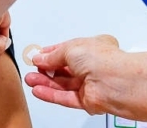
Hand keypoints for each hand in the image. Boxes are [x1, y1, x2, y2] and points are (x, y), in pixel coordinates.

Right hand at [24, 35, 146, 125]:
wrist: (116, 83)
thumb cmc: (104, 60)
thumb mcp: (70, 48)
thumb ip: (52, 55)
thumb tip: (40, 57)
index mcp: (92, 47)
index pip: (66, 50)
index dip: (50, 53)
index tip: (37, 55)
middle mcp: (91, 66)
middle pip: (63, 68)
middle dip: (45, 68)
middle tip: (32, 68)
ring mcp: (89, 84)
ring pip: (62, 84)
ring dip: (45, 82)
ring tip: (30, 79)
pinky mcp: (86, 100)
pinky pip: (65, 98)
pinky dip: (51, 94)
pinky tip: (39, 90)